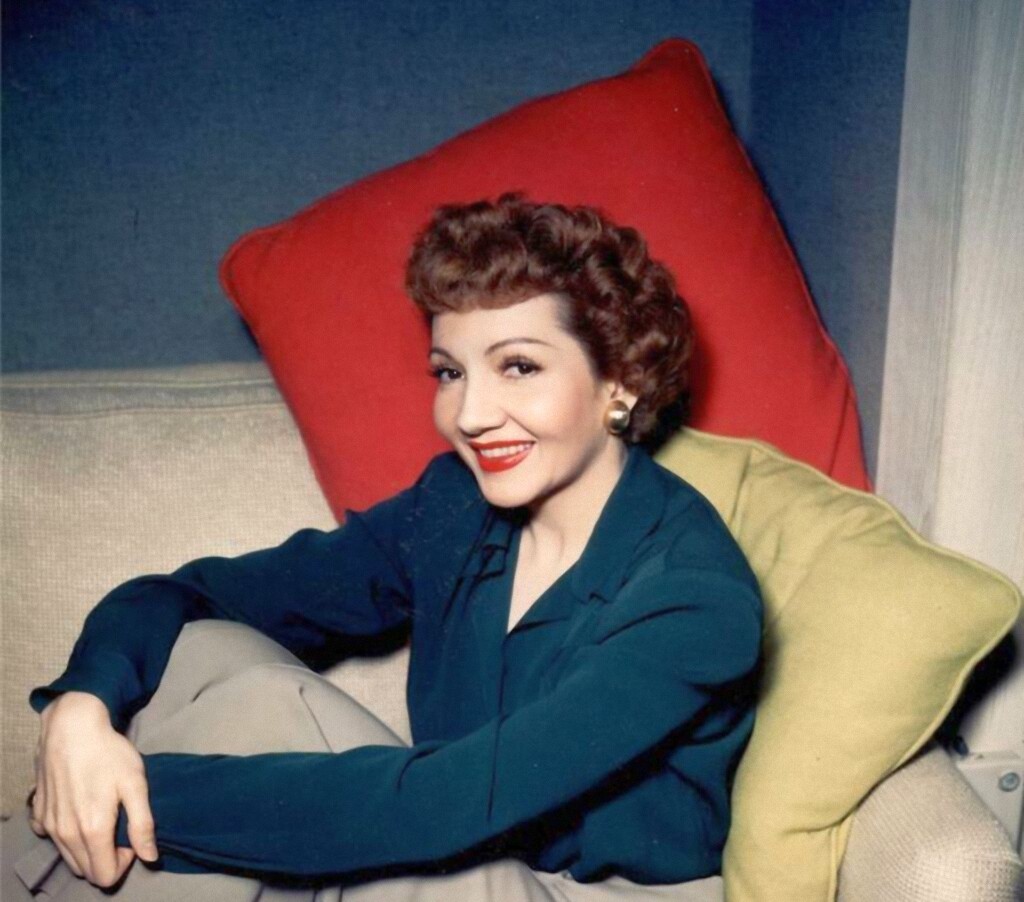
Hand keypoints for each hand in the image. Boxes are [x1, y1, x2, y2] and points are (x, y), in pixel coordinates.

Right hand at [31, 692, 158, 886]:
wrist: (72, 728)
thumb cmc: (109, 754)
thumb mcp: (136, 785)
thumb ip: (142, 825)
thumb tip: (150, 857)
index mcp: (92, 831)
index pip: (104, 876)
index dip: (123, 864)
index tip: (130, 839)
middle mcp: (65, 834)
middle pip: (85, 871)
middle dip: (105, 859)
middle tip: (119, 829)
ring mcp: (48, 825)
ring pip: (69, 857)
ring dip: (87, 849)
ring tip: (103, 818)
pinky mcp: (39, 813)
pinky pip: (52, 838)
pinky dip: (67, 834)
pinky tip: (79, 811)